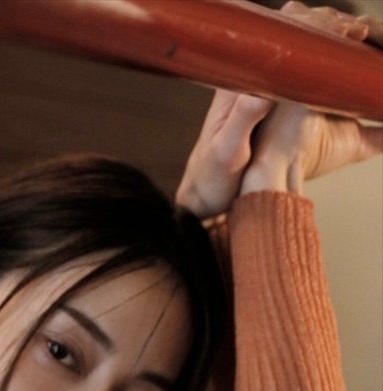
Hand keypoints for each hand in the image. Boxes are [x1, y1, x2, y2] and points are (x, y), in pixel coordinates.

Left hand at [177, 3, 382, 216]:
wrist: (202, 194)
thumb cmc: (211, 178)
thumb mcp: (226, 153)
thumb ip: (242, 119)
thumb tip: (263, 90)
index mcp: (234, 87)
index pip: (275, 45)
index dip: (308, 34)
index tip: (337, 36)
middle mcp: (243, 82)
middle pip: (285, 41)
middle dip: (319, 33)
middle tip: (352, 33)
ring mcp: (252, 90)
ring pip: (289, 55)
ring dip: (317, 46)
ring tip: (347, 43)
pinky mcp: (259, 103)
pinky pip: (289, 74)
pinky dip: (311, 67)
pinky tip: (328, 71)